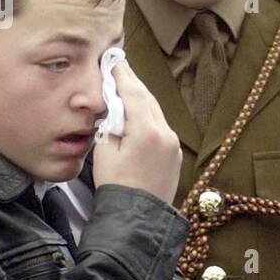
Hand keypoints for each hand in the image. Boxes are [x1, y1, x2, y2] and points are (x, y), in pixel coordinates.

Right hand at [92, 61, 181, 204]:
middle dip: (132, 83)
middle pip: (147, 99)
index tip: (113, 62)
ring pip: (155, 112)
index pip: (132, 93)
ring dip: (141, 99)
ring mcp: (173, 144)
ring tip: (127, 86)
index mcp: (146, 130)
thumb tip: (114, 111)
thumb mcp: (104, 152)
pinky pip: (161, 127)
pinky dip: (149, 116)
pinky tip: (139, 112)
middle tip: (119, 68)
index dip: (121, 76)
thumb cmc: (116, 187)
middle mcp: (165, 133)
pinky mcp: (174, 154)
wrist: (138, 218)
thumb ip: (111, 125)